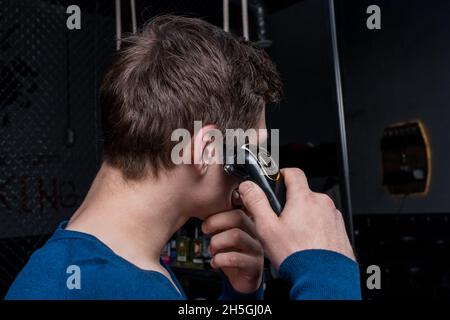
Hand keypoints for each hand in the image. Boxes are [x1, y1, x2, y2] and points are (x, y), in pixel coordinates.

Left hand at [202, 209, 263, 293]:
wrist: (243, 279)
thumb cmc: (233, 256)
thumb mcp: (224, 237)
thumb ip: (219, 225)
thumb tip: (203, 212)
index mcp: (248, 224)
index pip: (236, 208)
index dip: (218, 212)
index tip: (205, 220)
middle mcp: (255, 234)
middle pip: (238, 217)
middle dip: (216, 222)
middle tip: (205, 230)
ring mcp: (256, 249)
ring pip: (236, 236)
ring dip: (216, 242)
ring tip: (211, 250)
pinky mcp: (254, 265)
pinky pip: (234, 258)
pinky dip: (218, 260)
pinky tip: (214, 263)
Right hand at [238, 168, 354, 269]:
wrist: (323, 280)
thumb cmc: (297, 256)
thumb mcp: (267, 228)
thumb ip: (256, 203)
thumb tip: (247, 186)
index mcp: (304, 198)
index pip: (293, 173)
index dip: (282, 174)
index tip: (277, 181)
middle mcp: (322, 203)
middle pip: (303, 193)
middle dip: (291, 202)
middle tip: (280, 220)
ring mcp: (333, 217)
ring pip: (314, 208)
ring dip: (304, 216)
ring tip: (294, 237)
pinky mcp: (340, 230)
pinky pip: (325, 222)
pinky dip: (316, 228)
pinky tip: (307, 243)